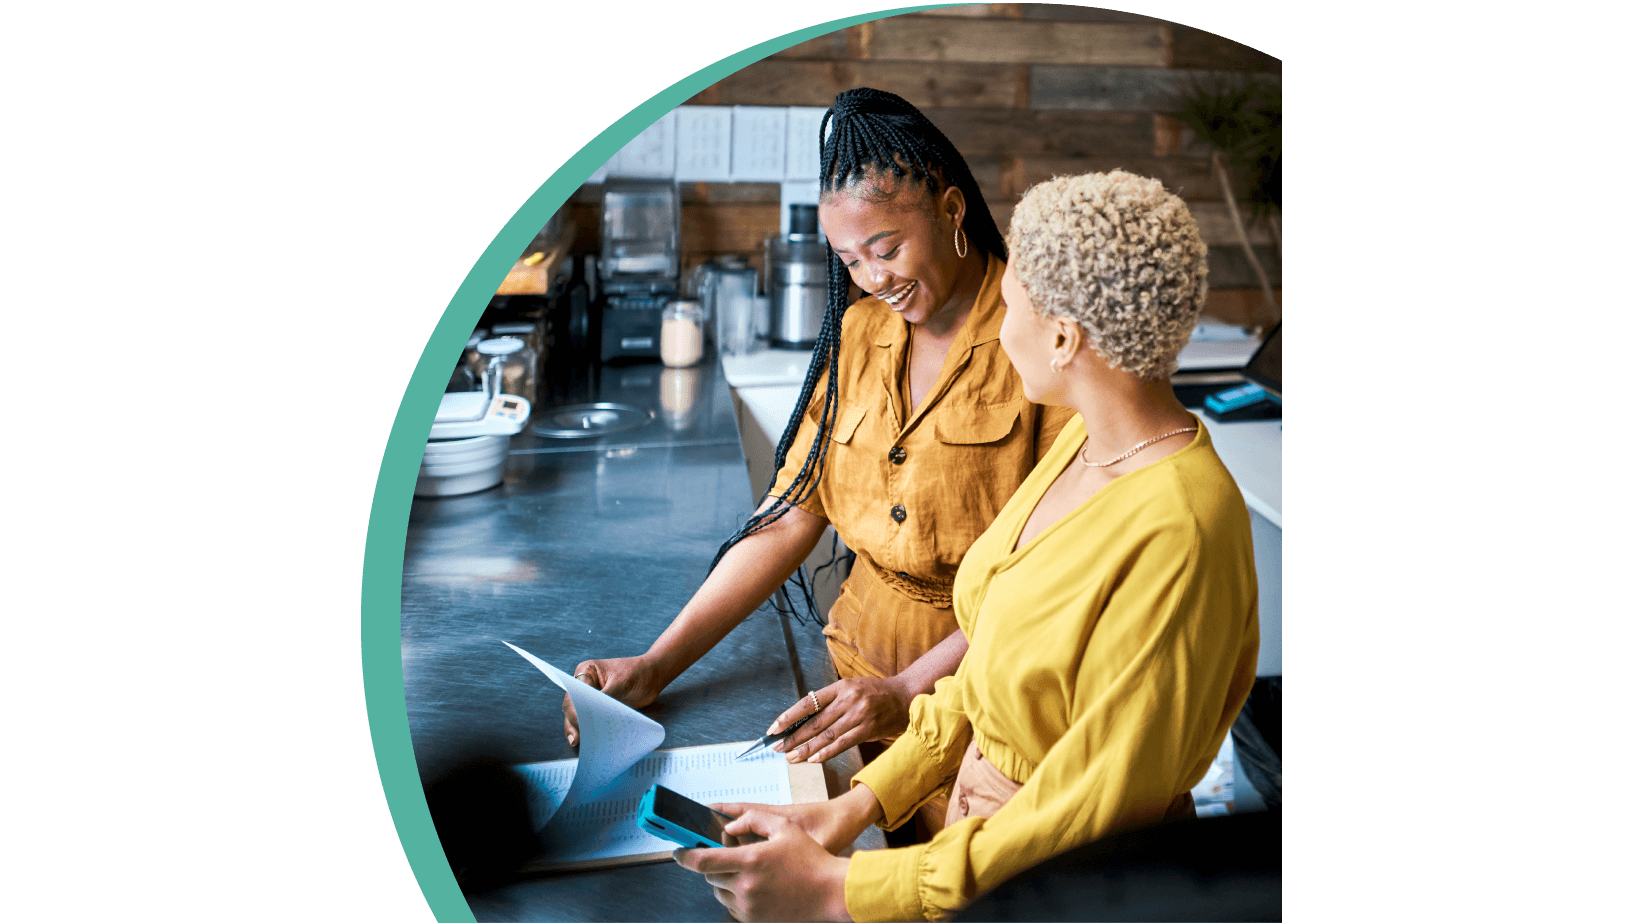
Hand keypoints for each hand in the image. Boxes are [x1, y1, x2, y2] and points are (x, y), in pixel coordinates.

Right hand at [562, 656, 660, 746]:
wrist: (653, 677)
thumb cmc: (638, 673)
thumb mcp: (621, 683)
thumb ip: (605, 697)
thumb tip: (592, 714)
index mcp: (587, 671)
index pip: (574, 692)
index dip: (574, 709)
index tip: (579, 723)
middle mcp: (586, 684)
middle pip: (573, 705)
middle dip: (573, 721)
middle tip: (576, 738)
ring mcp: (592, 697)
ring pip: (579, 715)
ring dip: (579, 728)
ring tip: (578, 742)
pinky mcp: (600, 708)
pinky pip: (591, 719)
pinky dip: (590, 729)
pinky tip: (590, 740)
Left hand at [675, 808, 852, 921]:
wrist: (830, 893)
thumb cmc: (810, 859)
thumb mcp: (785, 827)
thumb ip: (753, 819)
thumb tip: (728, 828)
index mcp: (751, 861)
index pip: (703, 861)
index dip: (684, 856)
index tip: (677, 851)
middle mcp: (746, 886)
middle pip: (710, 875)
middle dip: (713, 863)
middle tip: (730, 854)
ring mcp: (749, 906)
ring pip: (719, 891)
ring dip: (723, 879)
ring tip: (745, 870)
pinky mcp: (754, 919)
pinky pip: (732, 906)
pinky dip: (734, 895)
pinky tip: (753, 885)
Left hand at [770, 676, 912, 763]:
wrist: (906, 695)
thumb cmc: (875, 693)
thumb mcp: (852, 689)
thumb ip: (832, 704)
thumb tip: (805, 723)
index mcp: (840, 687)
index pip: (808, 703)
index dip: (788, 717)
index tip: (774, 728)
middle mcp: (848, 699)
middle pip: (814, 722)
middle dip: (793, 737)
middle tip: (778, 748)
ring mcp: (858, 715)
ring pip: (826, 735)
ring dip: (806, 749)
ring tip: (791, 758)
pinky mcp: (868, 729)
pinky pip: (843, 743)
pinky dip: (827, 752)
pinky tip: (814, 759)